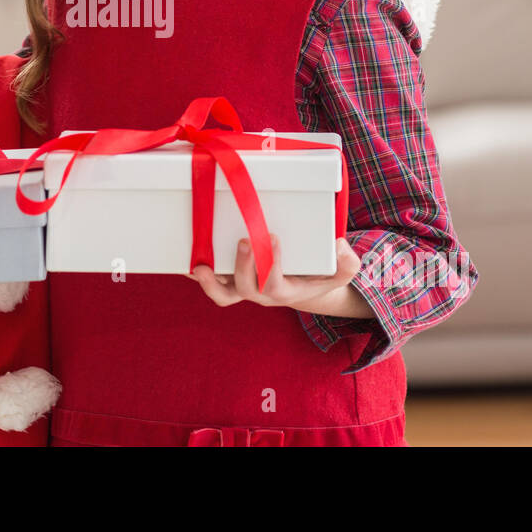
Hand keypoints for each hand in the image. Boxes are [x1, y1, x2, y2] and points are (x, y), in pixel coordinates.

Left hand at [187, 235, 362, 311]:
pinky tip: (184, 258)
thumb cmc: (318, 274)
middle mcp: (259, 292)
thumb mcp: (339, 271)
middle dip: (242, 266)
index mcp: (283, 290)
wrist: (302, 285)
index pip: (275, 285)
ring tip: (198, 266)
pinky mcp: (228, 278)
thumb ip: (347, 263)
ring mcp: (241, 287)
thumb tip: (341, 246)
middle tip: (244, 240)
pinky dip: (195, 272)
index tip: (273, 238)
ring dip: (208, 281)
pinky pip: (209, 279)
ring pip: (222, 293)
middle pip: (244, 289)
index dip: (271, 265)